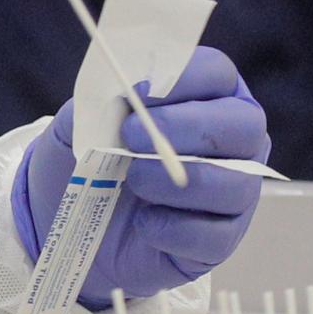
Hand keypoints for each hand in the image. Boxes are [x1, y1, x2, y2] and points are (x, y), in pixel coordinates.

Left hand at [12, 47, 268, 308]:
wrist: (68, 217)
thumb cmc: (89, 153)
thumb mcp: (84, 117)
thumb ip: (104, 96)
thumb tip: (126, 88)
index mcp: (206, 95)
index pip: (217, 73)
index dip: (185, 78)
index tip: (140, 91)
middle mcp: (233, 140)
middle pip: (244, 125)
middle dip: (188, 127)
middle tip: (131, 135)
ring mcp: (234, 191)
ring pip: (235, 182)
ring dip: (177, 180)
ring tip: (132, 180)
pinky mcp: (221, 240)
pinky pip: (215, 235)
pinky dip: (173, 229)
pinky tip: (143, 223)